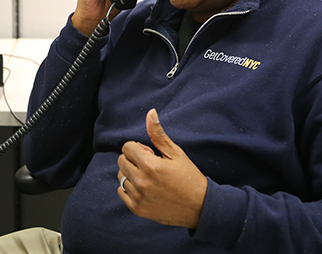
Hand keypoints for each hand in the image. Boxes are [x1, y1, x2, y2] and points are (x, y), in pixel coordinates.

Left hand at [117, 109, 206, 228]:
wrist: (200, 207)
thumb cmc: (189, 178)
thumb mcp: (176, 153)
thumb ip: (158, 134)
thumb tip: (150, 113)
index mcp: (150, 165)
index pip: (127, 147)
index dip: (139, 148)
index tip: (151, 153)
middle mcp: (141, 181)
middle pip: (121, 161)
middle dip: (133, 159)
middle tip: (150, 165)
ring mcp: (139, 197)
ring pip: (120, 176)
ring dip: (131, 174)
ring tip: (149, 178)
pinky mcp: (138, 209)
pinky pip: (121, 192)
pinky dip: (129, 189)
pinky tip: (145, 189)